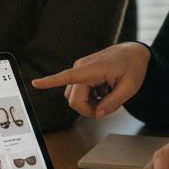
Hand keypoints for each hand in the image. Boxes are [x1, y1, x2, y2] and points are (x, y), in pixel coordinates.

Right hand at [30, 43, 150, 118]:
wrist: (134, 53)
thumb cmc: (133, 66)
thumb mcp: (131, 87)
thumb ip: (114, 102)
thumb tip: (98, 115)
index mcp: (93, 68)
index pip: (68, 76)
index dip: (50, 82)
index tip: (34, 83)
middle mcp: (81, 67)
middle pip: (73, 101)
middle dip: (89, 110)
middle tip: (107, 108)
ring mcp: (80, 70)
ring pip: (74, 98)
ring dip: (89, 104)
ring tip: (107, 96)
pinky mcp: (80, 73)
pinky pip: (78, 93)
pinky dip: (90, 97)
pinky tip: (103, 91)